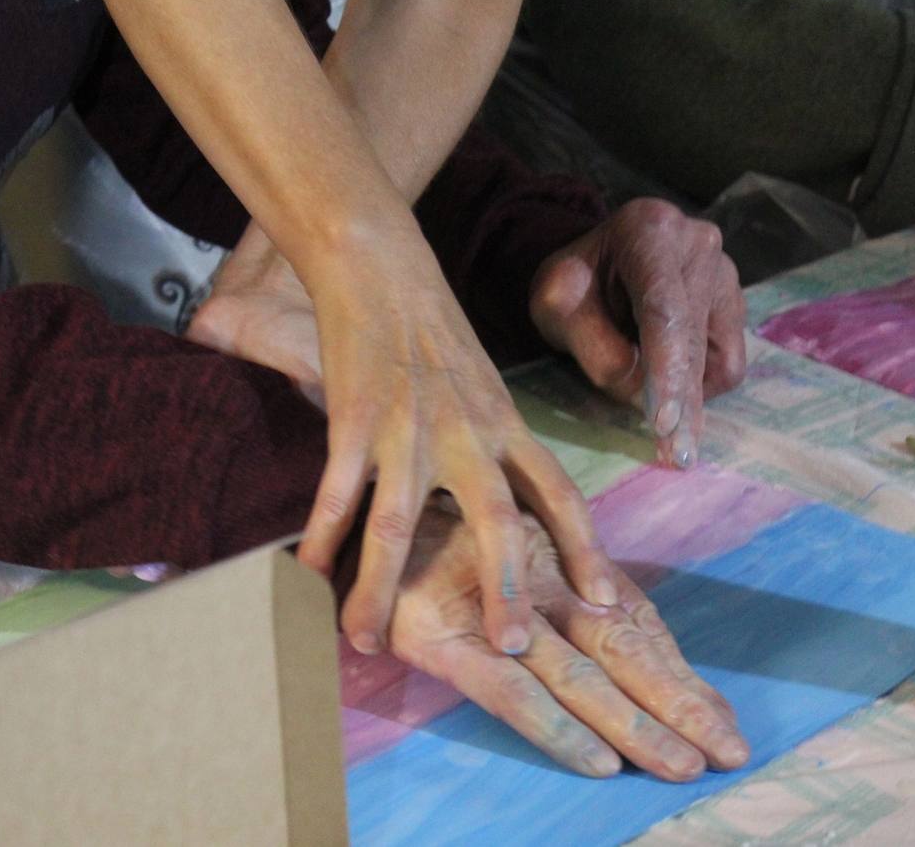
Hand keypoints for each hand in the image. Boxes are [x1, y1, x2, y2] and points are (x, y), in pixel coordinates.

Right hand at [190, 222, 619, 660]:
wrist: (379, 265)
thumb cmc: (433, 328)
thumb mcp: (485, 384)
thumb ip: (494, 440)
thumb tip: (504, 498)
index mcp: (506, 424)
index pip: (560, 493)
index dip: (587, 549)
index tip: (606, 602)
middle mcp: (467, 433)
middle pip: (498, 522)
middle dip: (506, 588)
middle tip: (511, 648)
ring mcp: (409, 429)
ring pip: (401, 525)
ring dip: (381, 589)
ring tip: (368, 642)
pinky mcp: (354, 420)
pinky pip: (337, 493)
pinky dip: (321, 539)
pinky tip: (307, 576)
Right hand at [377, 504, 749, 778]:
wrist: (350, 506)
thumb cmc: (431, 527)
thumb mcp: (503, 543)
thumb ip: (552, 578)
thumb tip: (611, 622)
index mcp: (555, 562)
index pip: (631, 624)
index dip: (678, 672)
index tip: (721, 715)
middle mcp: (538, 583)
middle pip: (621, 650)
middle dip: (677, 703)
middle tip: (729, 750)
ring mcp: (492, 612)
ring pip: (580, 674)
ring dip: (634, 722)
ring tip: (680, 765)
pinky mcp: (441, 639)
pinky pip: (508, 693)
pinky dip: (555, 726)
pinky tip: (595, 759)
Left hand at [529, 199, 745, 467]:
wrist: (598, 264)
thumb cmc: (574, 283)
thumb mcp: (557, 306)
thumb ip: (592, 344)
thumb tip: (638, 388)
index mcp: (648, 231)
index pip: (662, 310)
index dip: (665, 370)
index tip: (663, 422)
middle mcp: (698, 245)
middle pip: (692, 338)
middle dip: (681, 402)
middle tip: (673, 456)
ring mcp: (725, 273)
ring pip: (716, 357)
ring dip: (686, 397)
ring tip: (656, 419)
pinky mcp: (735, 305)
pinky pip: (727, 363)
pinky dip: (698, 384)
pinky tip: (668, 384)